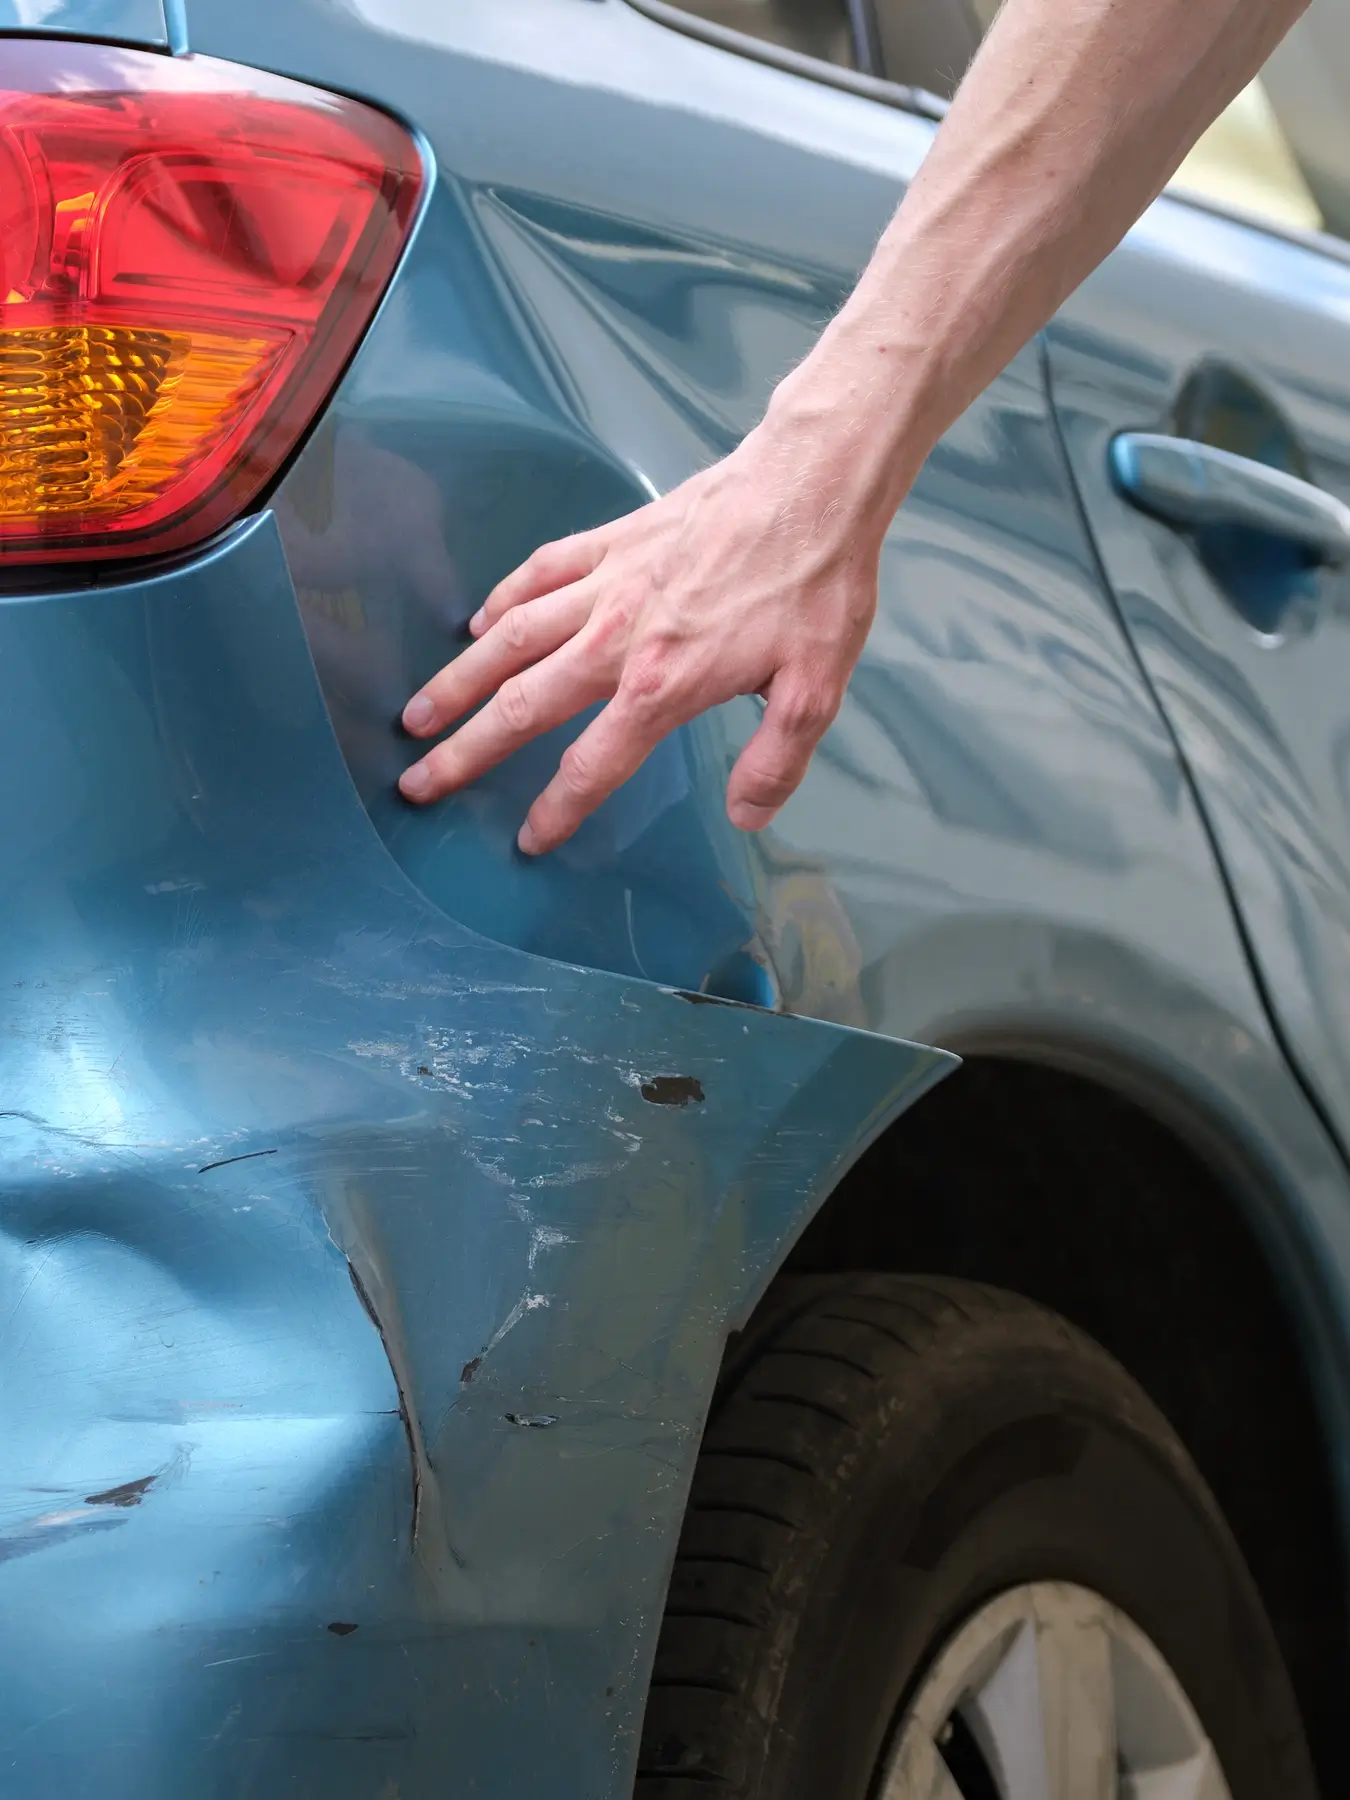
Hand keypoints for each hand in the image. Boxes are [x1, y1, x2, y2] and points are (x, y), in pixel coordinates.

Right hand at [397, 422, 884, 854]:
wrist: (811, 483)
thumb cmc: (816, 586)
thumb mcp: (815, 689)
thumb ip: (775, 761)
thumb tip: (745, 816)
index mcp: (663, 686)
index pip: (593, 765)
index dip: (558, 809)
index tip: (529, 840)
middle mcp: (616, 639)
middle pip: (522, 706)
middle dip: (466, 751)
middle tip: (418, 782)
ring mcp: (606, 584)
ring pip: (510, 639)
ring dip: (458, 680)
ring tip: (417, 714)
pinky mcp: (611, 541)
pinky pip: (539, 573)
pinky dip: (501, 599)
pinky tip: (477, 622)